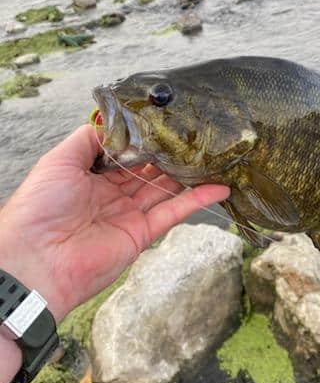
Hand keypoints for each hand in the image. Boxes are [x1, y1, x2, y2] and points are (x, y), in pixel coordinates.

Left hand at [0, 125, 229, 321]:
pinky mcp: (143, 234)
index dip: (146, 140)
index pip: (127, 154)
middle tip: (197, 137)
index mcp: (93, 176)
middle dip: (171, 155)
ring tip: (214, 156)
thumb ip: (89, 138)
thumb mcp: (59, 160)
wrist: (38, 259)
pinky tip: (219, 187)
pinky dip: (197, 200)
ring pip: (166, 189)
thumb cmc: (41, 206)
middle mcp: (113, 194)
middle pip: (150, 170)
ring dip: (189, 175)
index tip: (170, 122)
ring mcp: (130, 214)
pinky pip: (174, 212)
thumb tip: (114, 122)